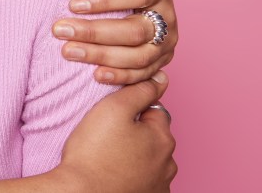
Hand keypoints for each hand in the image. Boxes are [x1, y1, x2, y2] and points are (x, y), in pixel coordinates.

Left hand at [53, 0, 177, 83]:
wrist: (151, 12)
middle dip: (95, 31)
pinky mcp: (159, 65)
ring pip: (136, 56)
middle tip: (59, 30)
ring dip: (100, 56)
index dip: (106, 0)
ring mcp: (166, 46)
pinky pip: (141, 76)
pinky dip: (119, 77)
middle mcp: (167, 20)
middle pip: (134, 30)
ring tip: (67, 52)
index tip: (73, 3)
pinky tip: (93, 75)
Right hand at [53, 73, 176, 192]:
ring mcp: (160, 184)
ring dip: (136, 155)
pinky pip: (144, 180)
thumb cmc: (93, 151)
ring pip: (150, 160)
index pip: (155, 110)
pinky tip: (114, 173)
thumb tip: (159, 79)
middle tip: (107, 134)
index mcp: (162, 137)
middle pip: (154, 137)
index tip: (112, 115)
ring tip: (108, 155)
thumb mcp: (113, 108)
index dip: (132, 108)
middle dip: (137, 133)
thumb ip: (138, 91)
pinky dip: (133, 175)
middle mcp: (168, 163)